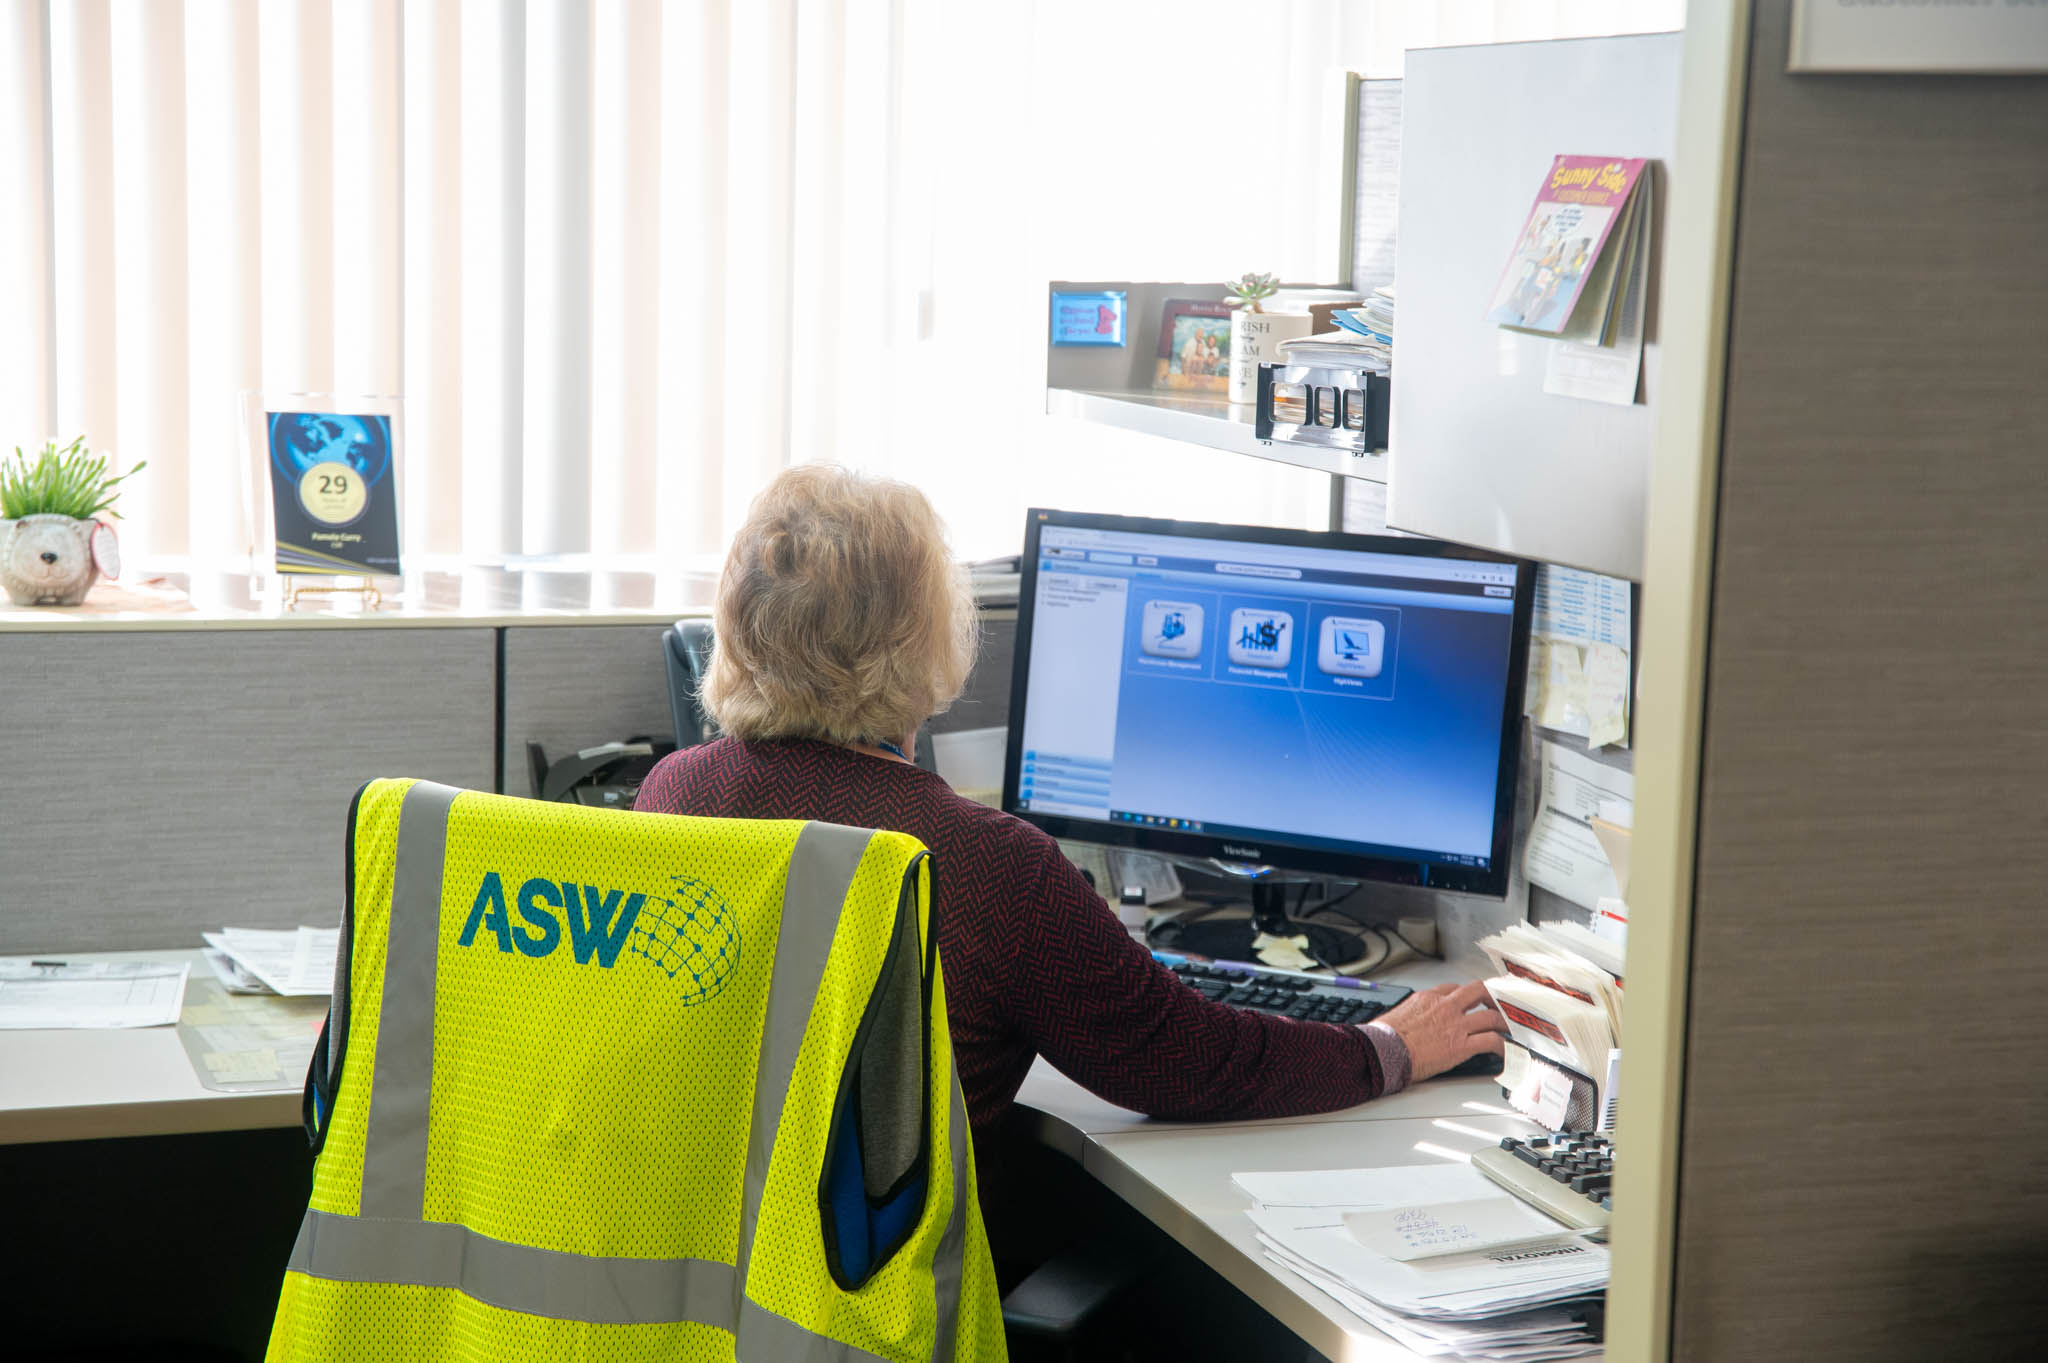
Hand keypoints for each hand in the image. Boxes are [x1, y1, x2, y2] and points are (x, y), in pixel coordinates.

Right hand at [1378, 981, 1507, 1081]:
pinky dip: (1502, 1046)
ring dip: (1503, 1023)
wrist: (1384, 1051)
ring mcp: (1456, 1025)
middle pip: (1479, 990)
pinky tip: (1505, 1051)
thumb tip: (1410, 1021)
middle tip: (1498, 1005)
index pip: (1453, 989)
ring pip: (1491, 1016)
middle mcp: (1445, 1007)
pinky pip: (1491, 1041)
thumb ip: (1411, 1013)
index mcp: (1428, 998)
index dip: (1465, 995)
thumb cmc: (1384, 1037)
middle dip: (1492, 997)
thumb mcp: (1397, 1014)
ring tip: (1508, 1030)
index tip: (1470, 1002)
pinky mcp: (1462, 1045)